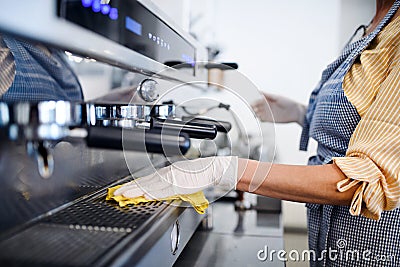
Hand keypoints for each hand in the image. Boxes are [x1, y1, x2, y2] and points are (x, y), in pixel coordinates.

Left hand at [114, 156, 237, 198]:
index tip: (123, 189)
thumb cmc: (202, 173)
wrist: (214, 168)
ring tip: (124, 195)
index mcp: (168, 172)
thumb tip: (159, 191)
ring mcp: (173, 179)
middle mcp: (168, 173)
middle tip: (116, 193)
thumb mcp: (182, 178)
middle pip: (145, 182)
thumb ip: (171, 184)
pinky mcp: (179, 185)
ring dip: (136, 191)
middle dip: (129, 188)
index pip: (147, 180)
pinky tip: (144, 196)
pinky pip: (163, 190)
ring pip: (150, 186)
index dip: (134, 185)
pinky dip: (153, 194)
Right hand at [252, 93, 305, 125]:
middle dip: (253, 107)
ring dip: (255, 113)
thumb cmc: (289, 103)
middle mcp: (267, 106)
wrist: (296, 112)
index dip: (254, 100)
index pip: (258, 100)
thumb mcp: (277, 97)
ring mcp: (268, 113)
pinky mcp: (270, 119)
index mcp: (268, 100)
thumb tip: (259, 91)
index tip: (251, 101)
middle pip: (256, 107)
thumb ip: (268, 95)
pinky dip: (259, 118)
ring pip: (258, 113)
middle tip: (253, 107)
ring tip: (256, 112)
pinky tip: (260, 117)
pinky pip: (262, 119)